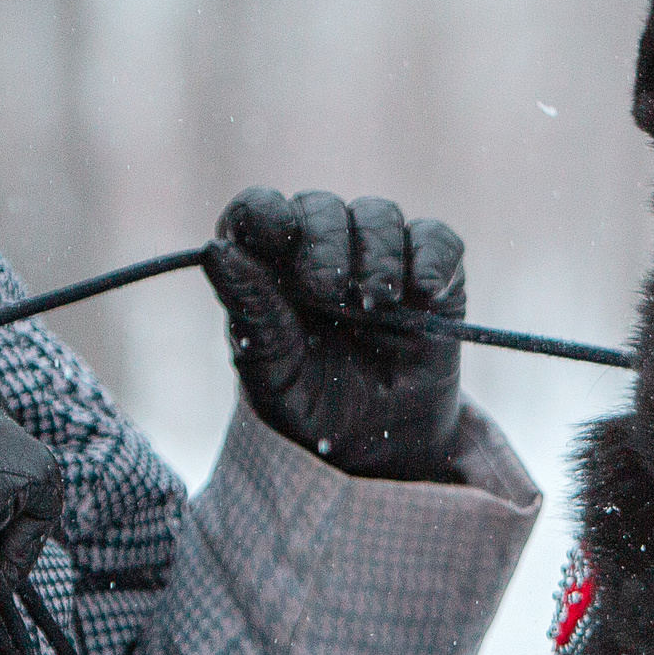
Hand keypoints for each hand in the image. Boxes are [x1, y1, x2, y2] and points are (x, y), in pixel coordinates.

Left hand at [202, 188, 466, 480]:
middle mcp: (321, 251)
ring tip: (377, 304)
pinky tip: (425, 293)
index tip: (278, 234)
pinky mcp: (431, 272)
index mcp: (269, 268)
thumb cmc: (311, 407)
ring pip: (378, 215)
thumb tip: (219, 250)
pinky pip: (435, 239)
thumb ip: (250, 311)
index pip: (258, 212)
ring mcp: (376, 258)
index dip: (265, 212)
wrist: (380, 447)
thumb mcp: (270, 372)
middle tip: (329, 292)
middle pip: (320, 207)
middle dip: (325, 242)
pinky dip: (433, 258)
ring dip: (377, 255)